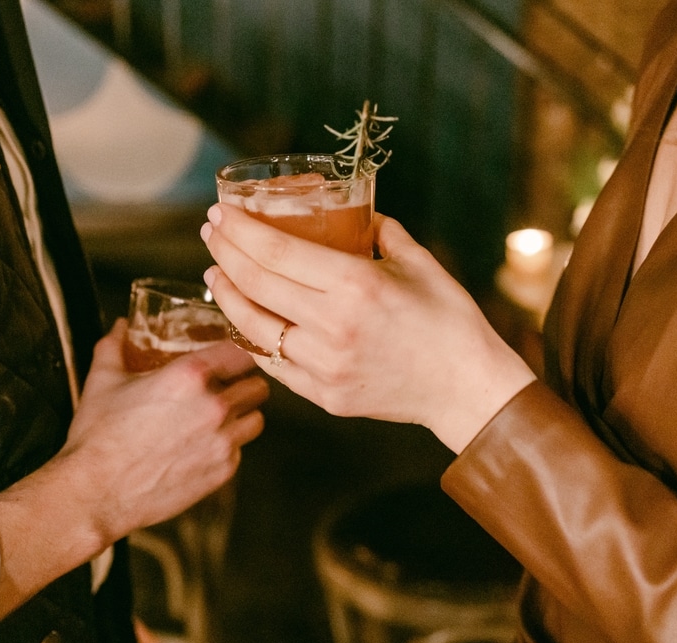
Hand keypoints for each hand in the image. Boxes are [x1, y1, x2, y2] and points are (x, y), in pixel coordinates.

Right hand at [61, 318, 268, 541]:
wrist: (95, 493)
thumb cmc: (98, 437)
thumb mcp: (103, 380)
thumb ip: (115, 345)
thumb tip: (121, 326)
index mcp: (190, 375)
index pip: (241, 352)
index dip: (239, 352)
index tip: (232, 356)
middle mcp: (214, 406)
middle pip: (258, 386)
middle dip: (244, 385)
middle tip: (228, 388)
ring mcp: (223, 442)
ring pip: (256, 420)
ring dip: (242, 416)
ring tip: (221, 419)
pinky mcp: (223, 472)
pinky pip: (241, 451)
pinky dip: (229, 447)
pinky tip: (205, 446)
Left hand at [200, 203, 534, 452]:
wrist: (466, 388)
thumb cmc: (448, 320)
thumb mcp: (418, 263)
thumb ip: (380, 232)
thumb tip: (353, 214)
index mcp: (356, 285)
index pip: (276, 252)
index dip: (240, 230)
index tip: (220, 213)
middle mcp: (332, 326)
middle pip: (255, 284)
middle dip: (224, 252)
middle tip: (210, 232)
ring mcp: (323, 365)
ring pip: (253, 327)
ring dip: (226, 296)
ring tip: (215, 272)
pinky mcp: (322, 395)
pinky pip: (272, 362)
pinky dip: (251, 336)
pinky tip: (242, 316)